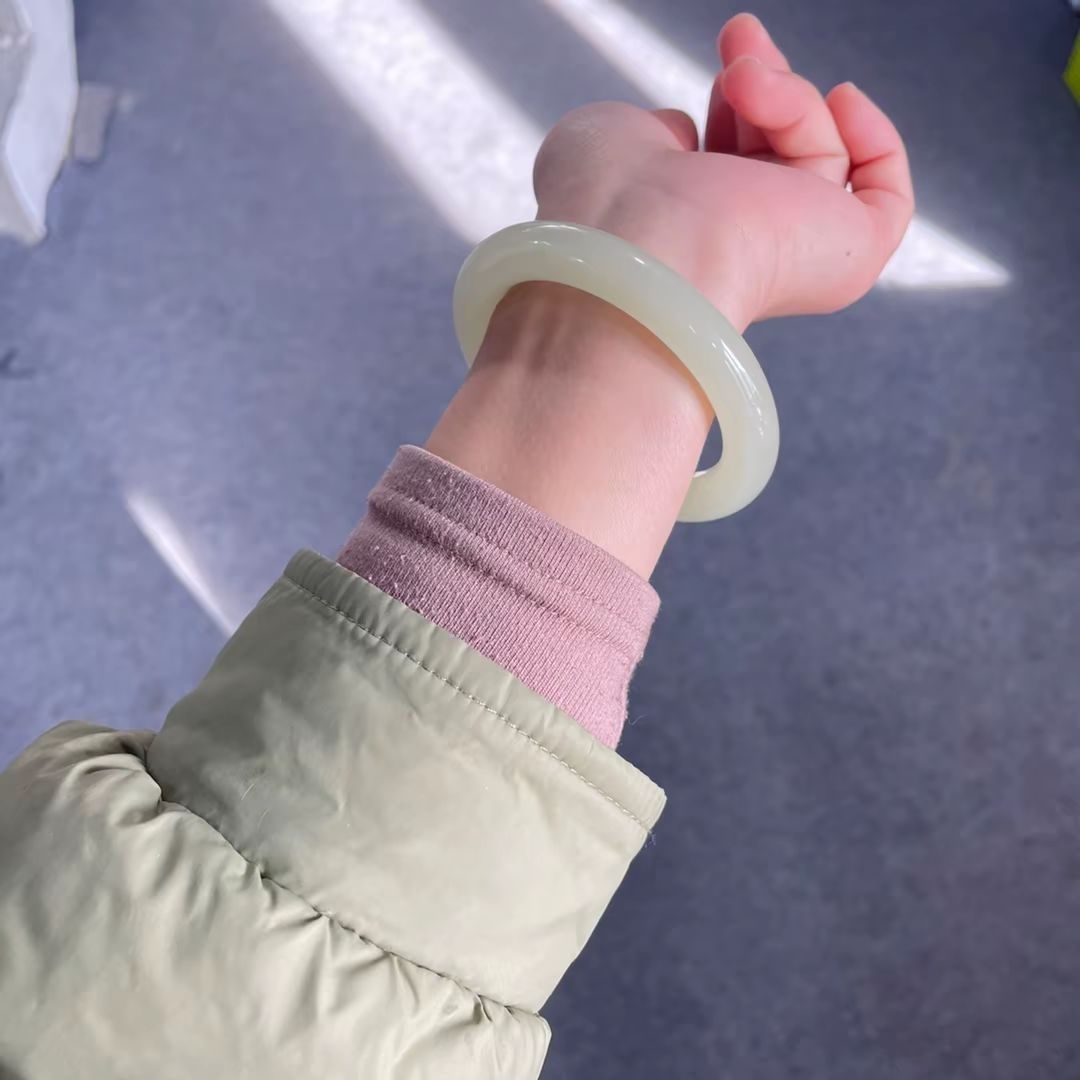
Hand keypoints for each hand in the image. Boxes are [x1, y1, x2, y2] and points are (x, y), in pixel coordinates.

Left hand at [429, 13, 913, 576]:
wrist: (635, 242)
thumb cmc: (602, 200)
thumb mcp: (613, 140)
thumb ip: (654, 133)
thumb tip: (689, 137)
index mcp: (688, 233)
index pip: (734, 169)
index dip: (736, 106)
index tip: (724, 69)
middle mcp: (742, 250)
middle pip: (780, 156)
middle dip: (763, 82)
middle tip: (737, 37)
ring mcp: (795, 255)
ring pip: (820, 155)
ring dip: (787, 97)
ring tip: (744, 80)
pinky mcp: (846, 260)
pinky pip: (886, 201)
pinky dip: (877, 144)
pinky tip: (844, 100)